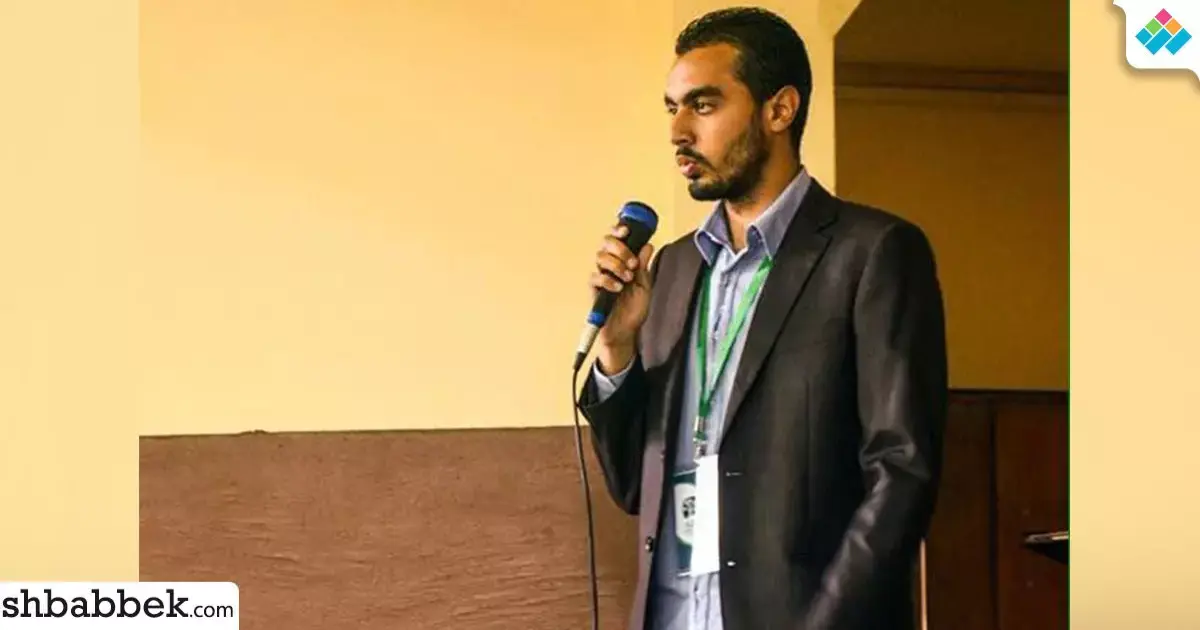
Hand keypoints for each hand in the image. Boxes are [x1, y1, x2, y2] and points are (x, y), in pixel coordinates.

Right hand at [588, 223, 654, 372]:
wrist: (625, 331)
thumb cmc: (633, 309)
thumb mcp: (645, 286)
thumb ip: (644, 266)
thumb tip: (647, 245)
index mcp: (622, 261)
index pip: (616, 239)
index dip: (618, 230)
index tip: (626, 230)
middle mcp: (609, 265)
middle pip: (606, 242)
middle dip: (620, 248)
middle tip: (632, 262)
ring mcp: (600, 276)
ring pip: (600, 257)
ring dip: (616, 265)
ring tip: (627, 278)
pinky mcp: (594, 289)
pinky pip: (595, 277)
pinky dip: (608, 280)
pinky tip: (618, 288)